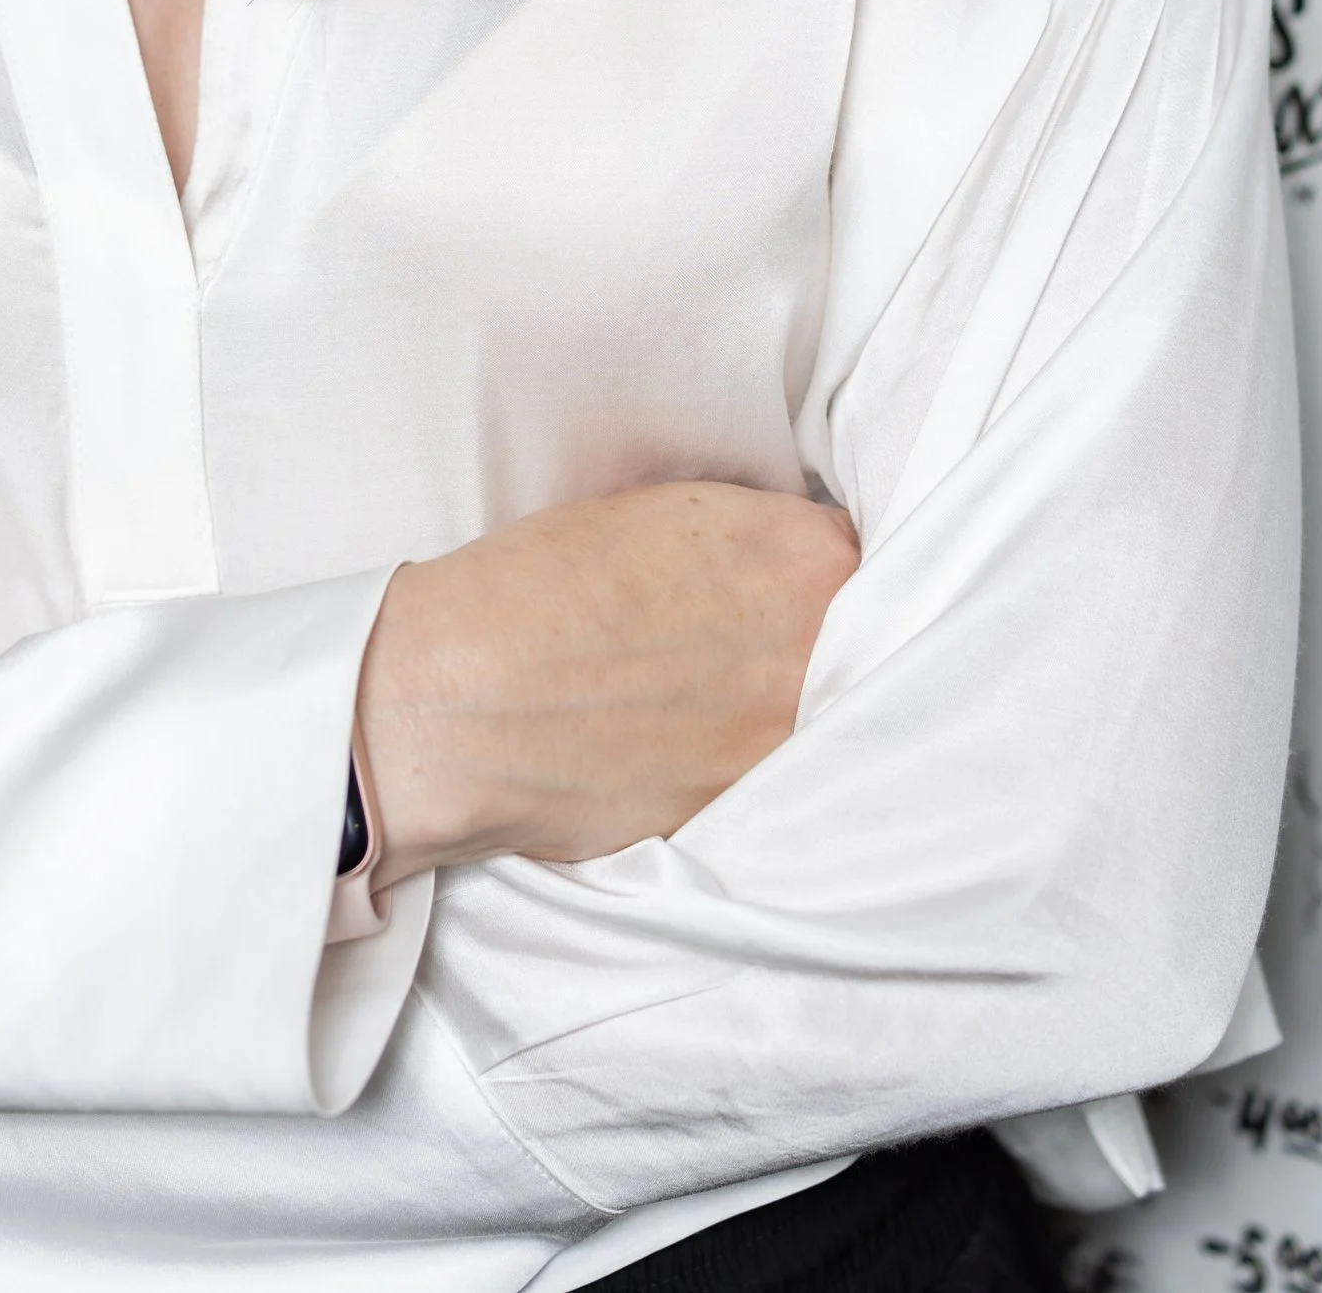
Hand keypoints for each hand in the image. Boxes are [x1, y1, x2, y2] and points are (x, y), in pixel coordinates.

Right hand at [355, 482, 857, 886]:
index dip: (813, 572)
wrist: (464, 702)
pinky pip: (768, 777)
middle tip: (745, 638)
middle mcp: (812, 647)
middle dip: (812, 637)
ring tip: (704, 692)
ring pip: (820, 717)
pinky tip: (677, 739)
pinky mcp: (743, 809)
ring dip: (779, 704)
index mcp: (798, 554)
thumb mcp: (659, 514)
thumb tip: (779, 571)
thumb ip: (749, 539)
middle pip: (857, 642)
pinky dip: (736, 760)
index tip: (784, 583)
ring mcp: (784, 737)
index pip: (857, 557)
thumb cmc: (537, 586)